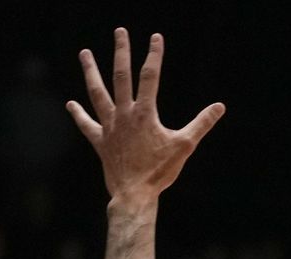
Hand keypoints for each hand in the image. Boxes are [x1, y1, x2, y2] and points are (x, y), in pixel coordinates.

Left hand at [66, 28, 224, 202]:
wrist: (134, 194)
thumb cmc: (160, 171)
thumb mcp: (185, 146)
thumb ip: (201, 123)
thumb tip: (220, 106)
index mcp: (145, 114)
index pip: (150, 77)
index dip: (154, 55)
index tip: (156, 37)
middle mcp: (124, 115)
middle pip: (120, 77)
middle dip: (121, 52)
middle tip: (119, 32)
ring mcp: (109, 127)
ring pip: (97, 93)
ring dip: (90, 72)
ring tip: (85, 54)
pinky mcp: (100, 141)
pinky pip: (87, 125)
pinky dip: (79, 114)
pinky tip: (71, 104)